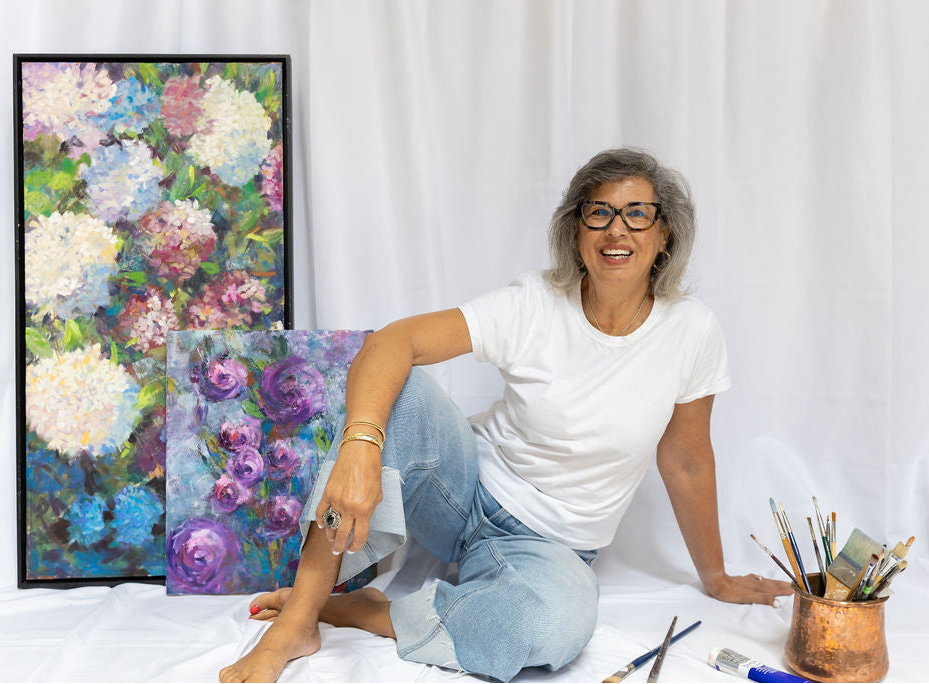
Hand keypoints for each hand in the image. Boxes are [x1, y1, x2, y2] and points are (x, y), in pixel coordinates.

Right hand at [315, 439, 382, 554]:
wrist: (360, 452)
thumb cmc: (372, 471)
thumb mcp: (377, 494)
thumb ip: (369, 510)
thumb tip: (361, 521)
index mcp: (364, 510)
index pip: (359, 536)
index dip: (355, 546)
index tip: (352, 549)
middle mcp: (349, 508)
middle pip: (341, 536)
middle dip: (339, 546)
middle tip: (338, 550)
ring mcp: (336, 501)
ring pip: (329, 526)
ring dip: (330, 535)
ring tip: (332, 538)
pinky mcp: (327, 493)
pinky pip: (320, 512)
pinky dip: (320, 521)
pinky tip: (323, 525)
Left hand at [703, 572, 794, 605]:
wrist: (716, 582)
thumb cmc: (730, 592)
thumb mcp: (748, 598)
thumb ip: (764, 599)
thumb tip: (778, 603)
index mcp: (759, 587)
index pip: (776, 588)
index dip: (787, 589)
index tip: (797, 590)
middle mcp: (756, 582)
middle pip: (773, 584)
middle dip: (784, 585)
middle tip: (795, 586)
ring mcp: (749, 580)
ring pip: (766, 581)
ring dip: (776, 583)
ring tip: (784, 583)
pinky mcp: (743, 580)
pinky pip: (758, 579)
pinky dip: (765, 581)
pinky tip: (762, 580)